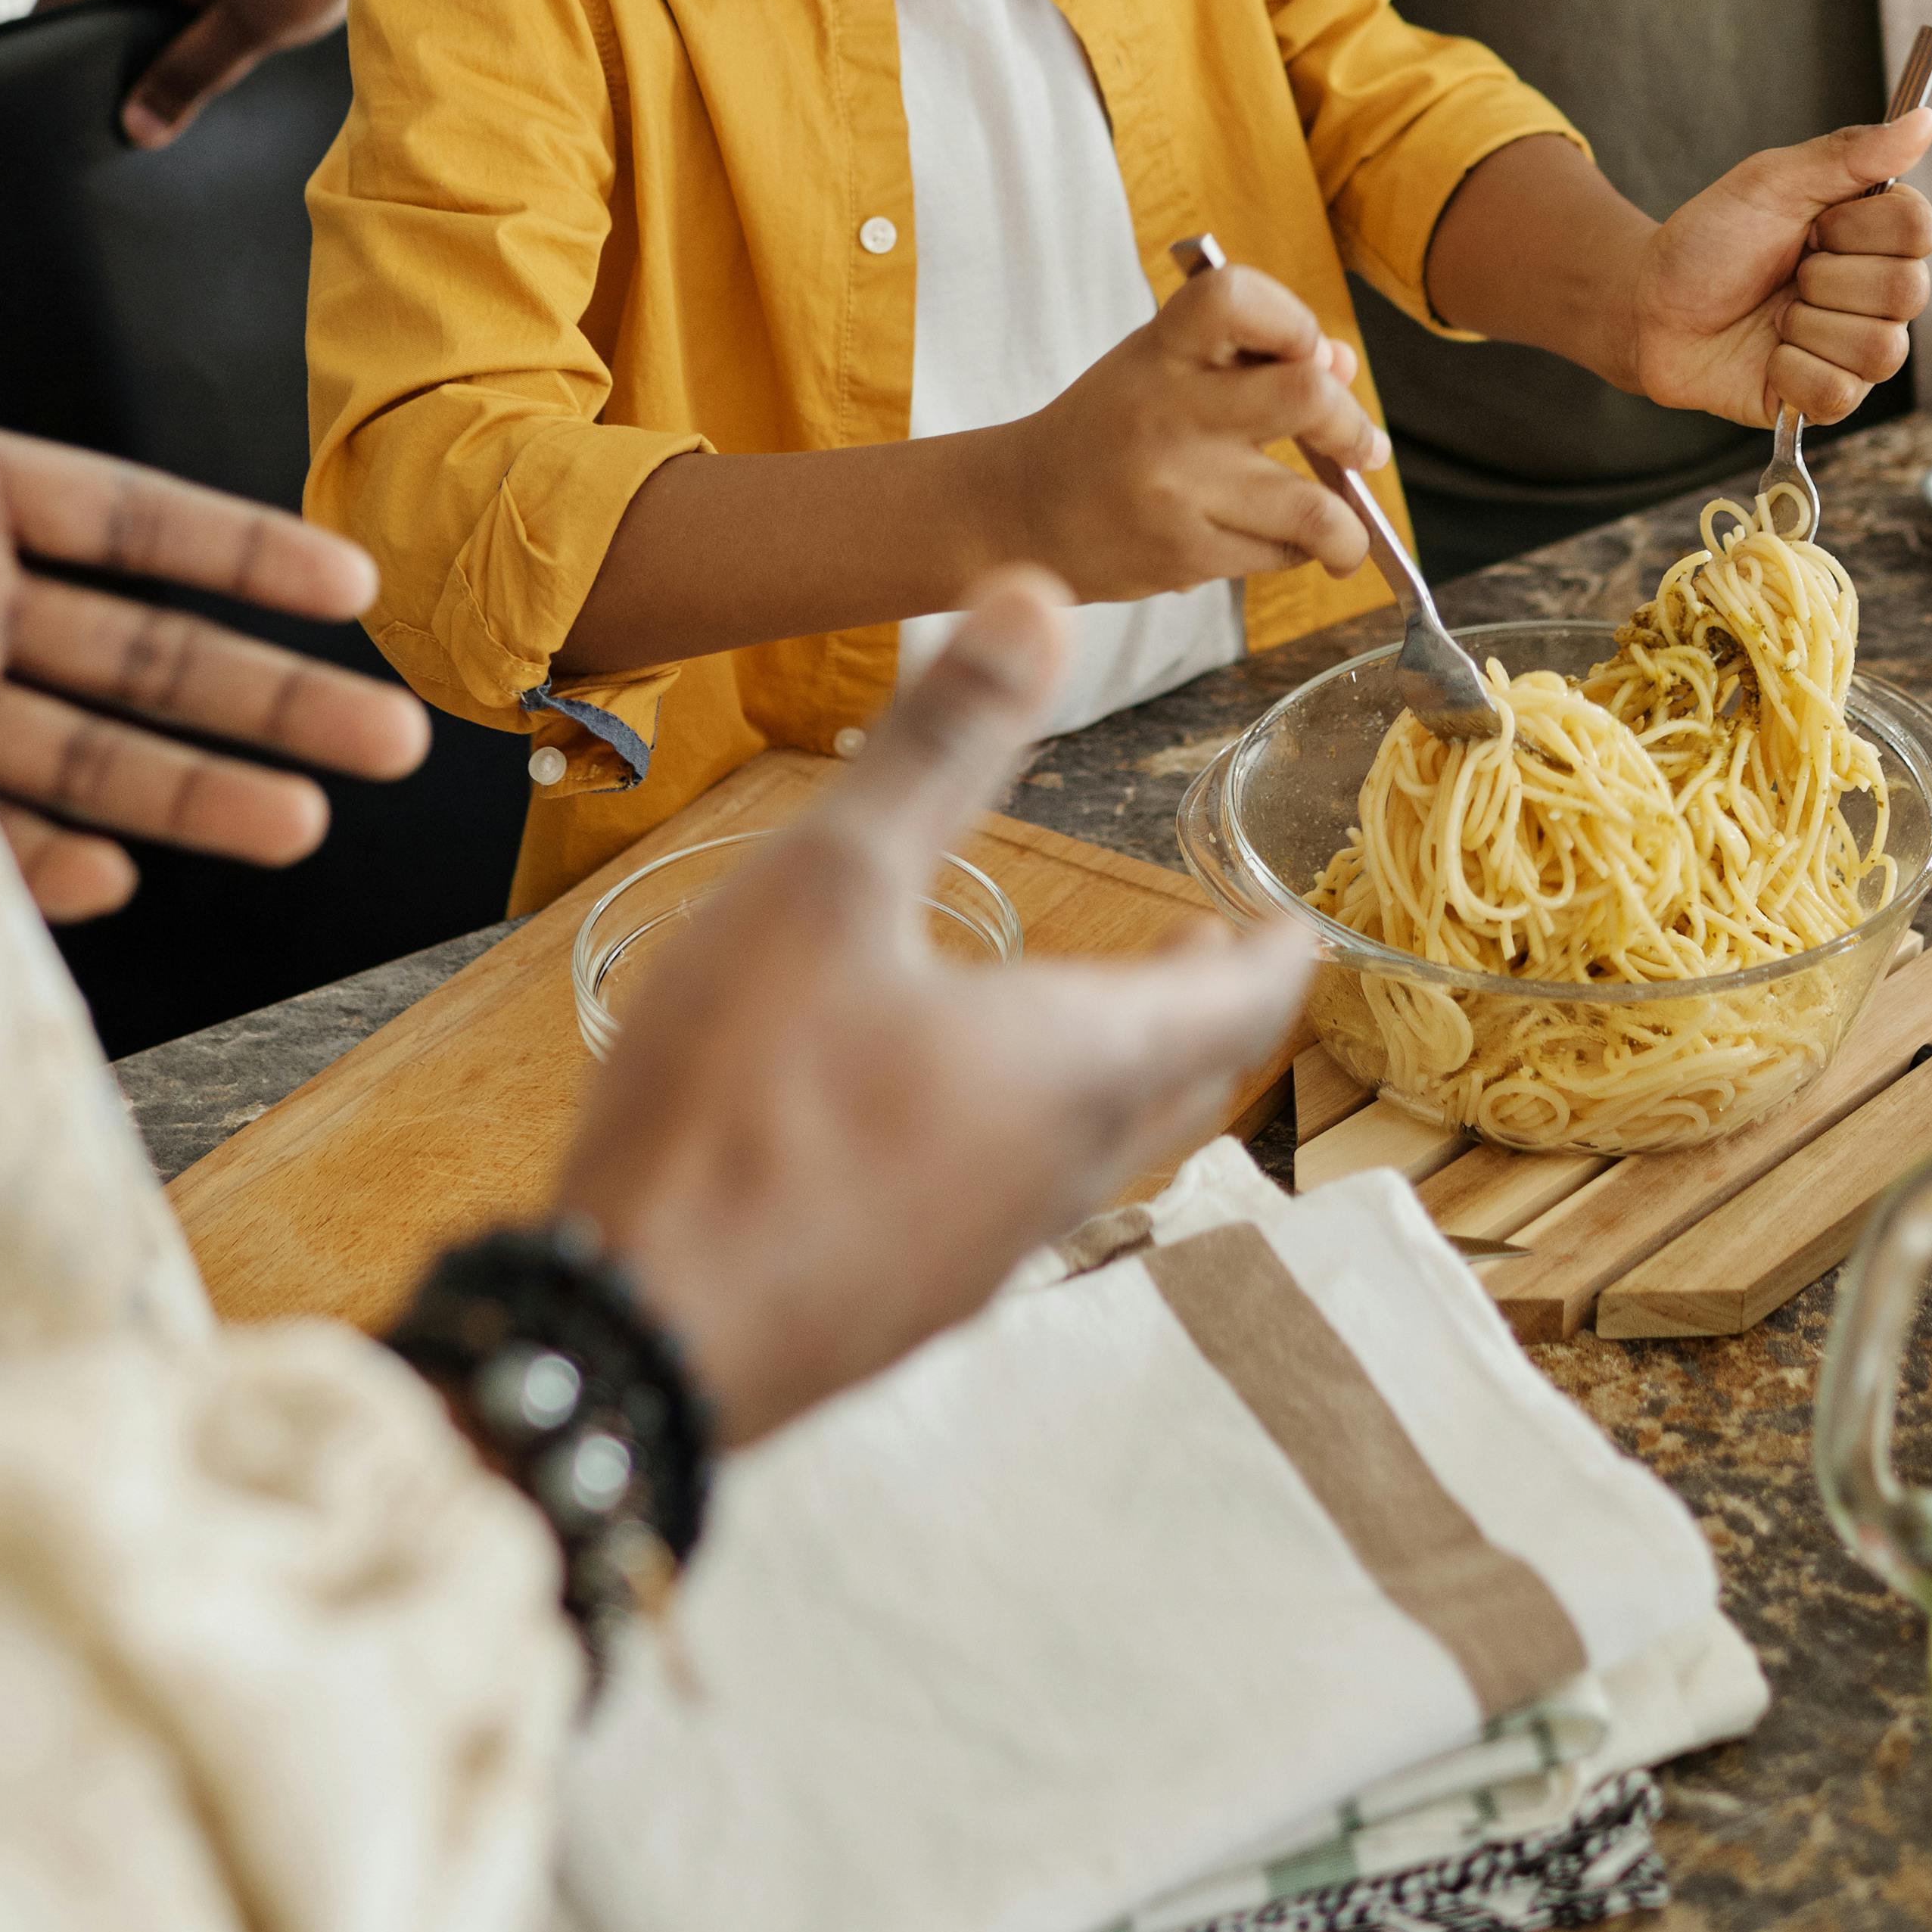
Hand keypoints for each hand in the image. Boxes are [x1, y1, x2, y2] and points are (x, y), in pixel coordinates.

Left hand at [0, 190, 427, 920]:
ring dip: (198, 794)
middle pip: (154, 658)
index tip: (352, 584)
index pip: (137, 522)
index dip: (248, 552)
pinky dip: (42, 864)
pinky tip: (108, 875)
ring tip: (298, 824)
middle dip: (277, 699)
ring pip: (92, 758)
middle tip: (391, 738)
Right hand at [34, 0, 390, 143]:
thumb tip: (135, 127)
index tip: (32, 70)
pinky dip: (179, 14)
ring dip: (140, 27)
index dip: (40, 25)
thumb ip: (192, 73)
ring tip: (145, 83)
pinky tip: (203, 47)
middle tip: (90, 93)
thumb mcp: (252, 22)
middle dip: (89, 37)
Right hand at [555, 569, 1311, 1442]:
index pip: (1234, 1006)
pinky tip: (936, 1108)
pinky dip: (1019, 1126)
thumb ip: (941, 741)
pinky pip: (997, 1199)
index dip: (1277, 955)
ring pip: (1090, 1146)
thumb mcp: (834, 882)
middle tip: (1214, 952)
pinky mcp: (894, 1303)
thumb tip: (1038, 594)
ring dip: (1113, 1066)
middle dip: (1202, 1005)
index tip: (1300, 926)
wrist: (631, 1337)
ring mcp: (976, 1255)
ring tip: (1087, 1010)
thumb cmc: (740, 1100)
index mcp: (1075, 1066)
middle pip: (1175, 1081)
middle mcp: (1055, 1172)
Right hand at [1006, 258, 1385, 596]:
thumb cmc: (1110, 429)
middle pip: (1307, 396)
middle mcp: (1168, 413)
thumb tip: (1344, 366)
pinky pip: (1281, 554)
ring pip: (1314, 507)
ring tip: (1346, 530)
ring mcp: (1178, 489)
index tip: (1312, 352)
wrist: (1019, 512)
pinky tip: (1283, 545)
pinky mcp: (1184, 554)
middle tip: (1362, 448)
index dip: (1293, 318)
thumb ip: (1250, 357)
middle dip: (1354, 426)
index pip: (1235, 298)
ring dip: (1349, 525)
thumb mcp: (1162, 368)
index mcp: (1159, 350)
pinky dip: (1299, 552)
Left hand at [1630, 114, 1931, 423]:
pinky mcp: (1829, 399)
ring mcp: (1857, 351)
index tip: (1812, 223)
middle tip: (1788, 271)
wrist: (1649, 305)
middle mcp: (1879, 295)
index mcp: (1874, 235)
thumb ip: (1849, 153)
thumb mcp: (1771, 181)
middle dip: (1826, 277)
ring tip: (1774, 315)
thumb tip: (1925, 119)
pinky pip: (1839, 393)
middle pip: (1907, 291)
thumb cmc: (1711, 240)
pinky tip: (1768, 355)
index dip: (1858, 227)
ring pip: (1879, 348)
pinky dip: (1788, 370)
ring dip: (1806, 325)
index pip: (1920, 229)